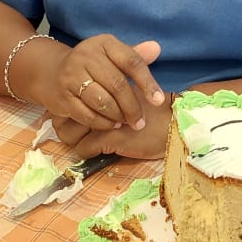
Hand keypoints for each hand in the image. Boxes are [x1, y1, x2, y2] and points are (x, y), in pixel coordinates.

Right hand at [38, 36, 164, 133]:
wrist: (52, 72)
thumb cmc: (92, 65)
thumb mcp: (112, 56)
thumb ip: (135, 56)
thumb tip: (157, 49)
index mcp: (104, 43)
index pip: (131, 61)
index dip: (147, 82)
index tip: (159, 101)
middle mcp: (86, 56)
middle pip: (117, 84)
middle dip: (132, 107)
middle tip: (140, 122)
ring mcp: (71, 75)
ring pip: (102, 101)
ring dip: (117, 116)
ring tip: (125, 122)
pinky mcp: (62, 96)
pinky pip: (86, 114)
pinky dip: (102, 123)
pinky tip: (111, 124)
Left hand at [52, 92, 171, 159]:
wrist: (176, 122)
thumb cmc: (157, 112)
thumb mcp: (131, 100)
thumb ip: (110, 101)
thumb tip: (89, 108)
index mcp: (103, 88)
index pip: (71, 99)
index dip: (69, 113)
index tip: (76, 121)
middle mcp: (99, 100)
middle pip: (64, 117)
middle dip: (68, 128)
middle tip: (79, 135)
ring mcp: (103, 118)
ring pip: (69, 134)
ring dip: (76, 141)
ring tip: (88, 144)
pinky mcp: (110, 136)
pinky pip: (85, 148)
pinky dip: (89, 152)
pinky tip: (101, 151)